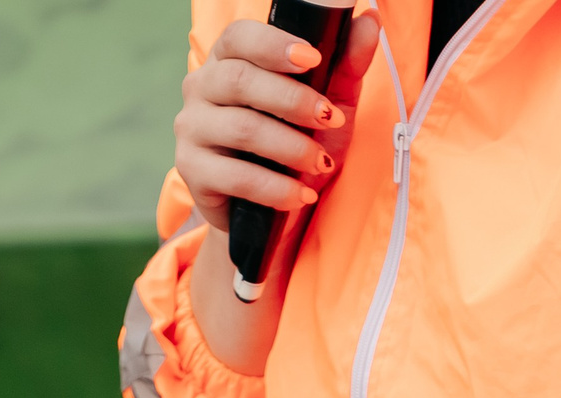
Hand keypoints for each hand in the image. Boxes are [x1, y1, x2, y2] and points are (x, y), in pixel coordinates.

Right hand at [175, 13, 381, 233]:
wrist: (269, 212)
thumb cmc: (295, 147)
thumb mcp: (328, 103)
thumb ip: (345, 64)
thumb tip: (369, 23)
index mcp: (228, 60)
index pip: (239, 37)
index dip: (273, 45)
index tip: (312, 59)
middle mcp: (201, 88)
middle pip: (239, 80)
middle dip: (292, 100)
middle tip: (329, 119)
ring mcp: (191, 130)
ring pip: (242, 128)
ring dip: (291, 147)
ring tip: (321, 164)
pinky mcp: (192, 171)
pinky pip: (236, 177)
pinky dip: (276, 187)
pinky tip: (301, 195)